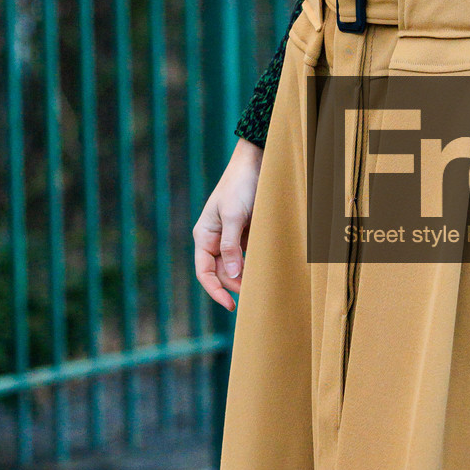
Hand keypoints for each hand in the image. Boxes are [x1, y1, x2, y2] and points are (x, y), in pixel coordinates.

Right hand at [193, 138, 263, 308]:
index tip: (230, 305)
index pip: (204, 272)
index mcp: (204, 235)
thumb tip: (230, 274)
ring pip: (235, 267)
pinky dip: (254, 265)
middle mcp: (215, 239)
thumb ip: (231, 246)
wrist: (257, 163)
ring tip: (261, 285)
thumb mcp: (234, 216)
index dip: (215, 291)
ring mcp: (231, 237)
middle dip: (235, 284)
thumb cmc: (240, 186)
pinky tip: (265, 270)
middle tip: (255, 293)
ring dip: (246, 276)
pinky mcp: (246, 234)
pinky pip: (248, 256)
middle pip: (221, 273)